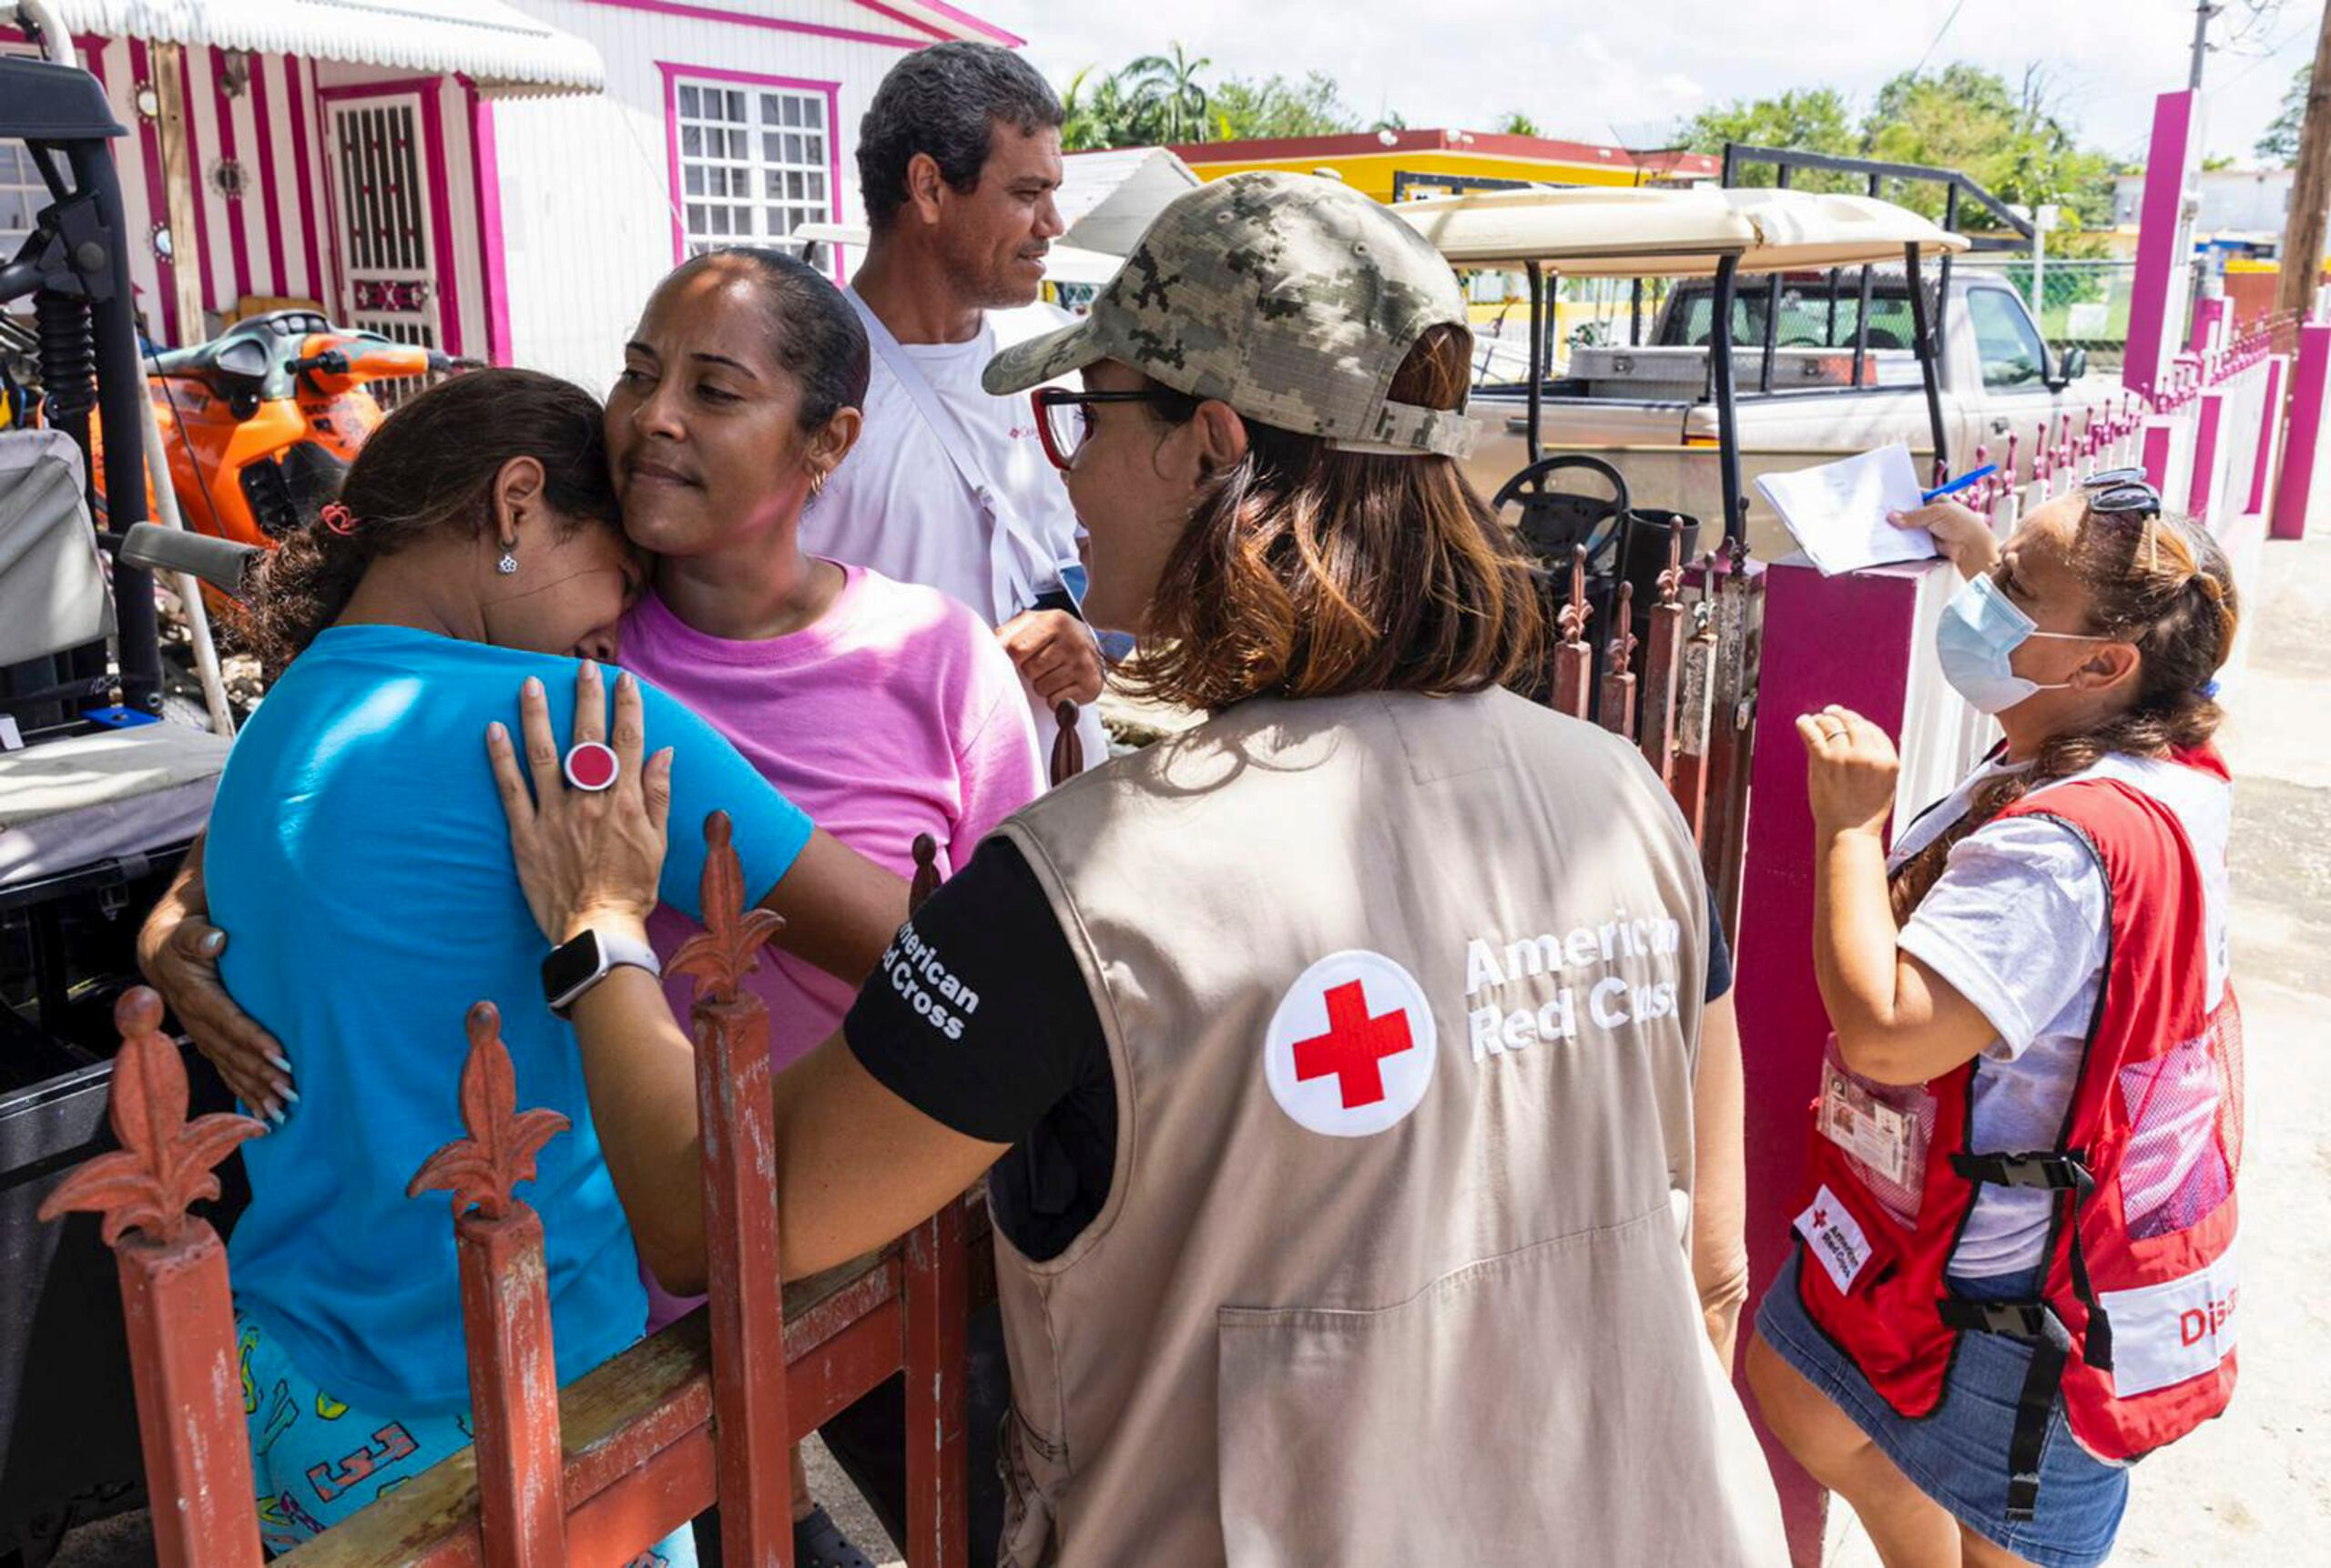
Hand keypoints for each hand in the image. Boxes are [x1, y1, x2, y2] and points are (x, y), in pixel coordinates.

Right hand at [138, 913, 294, 1121]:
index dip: (251, 1038)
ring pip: (228, 1065)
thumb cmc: (184, 932)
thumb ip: (197, 935)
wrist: (161, 944)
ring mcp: (199, 1032)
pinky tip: (262, 1112)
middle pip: (229, 1050)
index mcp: (191, 992)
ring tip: (280, 1111)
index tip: (279, 1054)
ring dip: (254, 1089)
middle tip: (289, 1091)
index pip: (226, 1019)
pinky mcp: (207, 1039)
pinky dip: (243, 1091)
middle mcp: (193, 1018)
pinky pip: (225, 1068)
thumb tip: (214, 940)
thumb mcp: (188, 927)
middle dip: (259, 1073)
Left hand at [487, 662, 672, 946]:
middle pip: (586, 739)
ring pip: (543, 754)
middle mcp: (589, 801)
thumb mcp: (658, 842)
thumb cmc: (633, 888)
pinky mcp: (526, 834)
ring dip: (537, 716)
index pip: (626, 741)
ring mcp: (554, 815)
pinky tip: (494, 730)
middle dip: (586, 699)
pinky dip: (501, 758)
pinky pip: (511, 789)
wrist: (597, 930)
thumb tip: (663, 753)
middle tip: (582, 667)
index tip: (623, 679)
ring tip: (531, 683)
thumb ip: (658, 794)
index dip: (626, 706)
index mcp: (624, 802)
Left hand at [998, 609, 1104, 706]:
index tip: (1020, 655)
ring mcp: (1084, 664)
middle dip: (1030, 671)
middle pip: (1029, 671)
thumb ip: (1006, 633)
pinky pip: (1055, 702)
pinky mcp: (1090, 686)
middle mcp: (1073, 641)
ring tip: (1053, 672)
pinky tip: (1063, 684)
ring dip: (1042, 685)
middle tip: (1043, 662)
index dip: (1013, 657)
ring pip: (1041, 689)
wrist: (1088, 644)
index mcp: (1054, 621)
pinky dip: (1054, 698)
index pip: (1016, 649)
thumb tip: (987, 650)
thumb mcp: (1031, 623)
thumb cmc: (1053, 635)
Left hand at [1797, 704, 1899, 840]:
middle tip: (1831, 712)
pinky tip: (1803, 722)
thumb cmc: (1865, 812)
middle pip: (1853, 723)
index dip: (1859, 722)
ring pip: (1832, 725)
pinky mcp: (1824, 761)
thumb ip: (1879, 760)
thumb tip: (1864, 738)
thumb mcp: (1886, 784)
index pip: (1873, 730)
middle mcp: (1868, 755)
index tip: (1850, 720)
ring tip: (1816, 719)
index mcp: (1887, 760)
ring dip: (1822, 719)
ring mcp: (1845, 756)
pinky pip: (1813, 734)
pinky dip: (1806, 724)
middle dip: (1841, 715)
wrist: (1849, 832)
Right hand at [1888, 500, 1998, 580]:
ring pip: (1908, 527)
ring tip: (1880, 526)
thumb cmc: (1960, 523)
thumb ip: (1913, 516)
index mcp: (1935, 500)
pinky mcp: (1925, 543)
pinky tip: (1890, 539)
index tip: (1886, 498)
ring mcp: (1927, 528)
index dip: (1901, 497)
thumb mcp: (1937, 513)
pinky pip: (1910, 541)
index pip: (1915, 496)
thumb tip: (1892, 516)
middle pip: (1909, 512)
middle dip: (1897, 514)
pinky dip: (1902, 541)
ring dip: (1898, 528)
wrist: (1971, 547)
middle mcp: (1930, 514)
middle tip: (1879, 513)